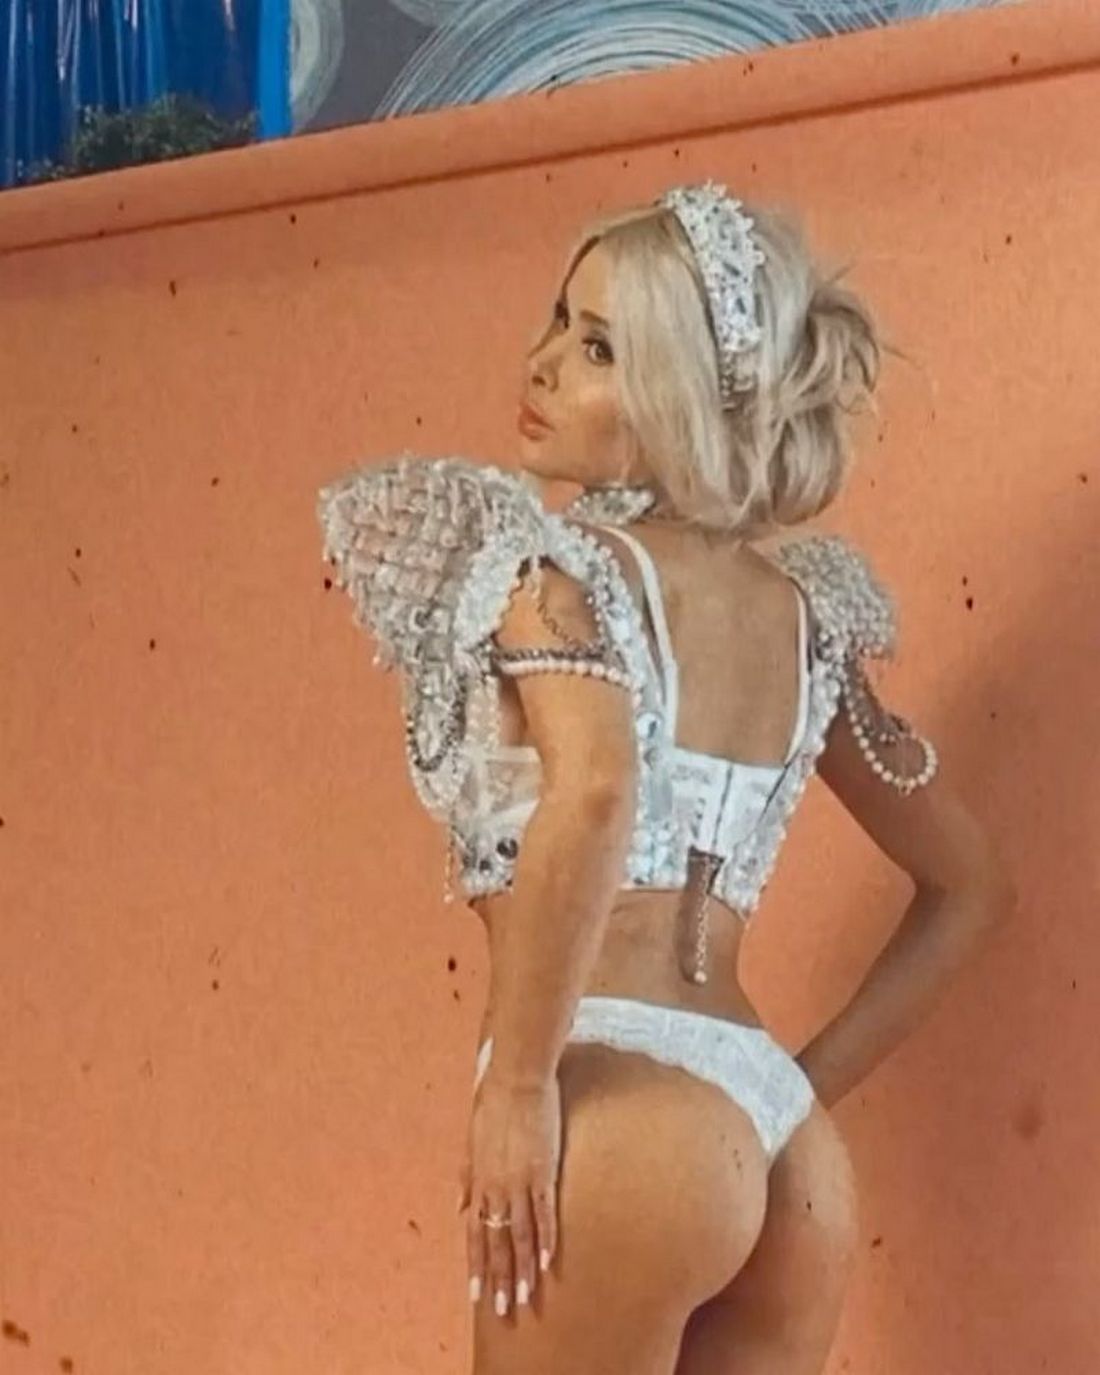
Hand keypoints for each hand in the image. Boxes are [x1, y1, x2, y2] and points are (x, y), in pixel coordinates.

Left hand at [458, 1070, 561, 1316]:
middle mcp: (495, 1187)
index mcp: (477, 1181)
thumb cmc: (492, 1102)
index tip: (476, 1295)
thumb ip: (466, 1178)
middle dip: (500, 1277)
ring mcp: (520, 1181)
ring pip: (520, 1234)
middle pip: (497, 1241)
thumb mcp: (471, 1142)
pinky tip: (548, 1260)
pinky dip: (546, 1238)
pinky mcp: (543, 1171)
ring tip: (527, 1297)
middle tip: (504, 1309)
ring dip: (523, 1268)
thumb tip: (459, 1209)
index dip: (476, 1265)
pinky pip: (544, 1212)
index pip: (474, 1233)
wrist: (515, 1077)